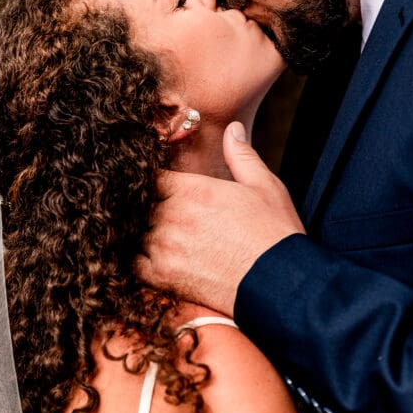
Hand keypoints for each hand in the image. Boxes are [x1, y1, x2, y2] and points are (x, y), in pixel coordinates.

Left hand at [137, 122, 305, 313]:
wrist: (280, 284)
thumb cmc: (275, 234)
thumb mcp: (264, 186)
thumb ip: (241, 155)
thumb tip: (231, 128)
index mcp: (193, 189)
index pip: (151, 176)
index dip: (153, 180)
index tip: (160, 187)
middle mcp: (173, 216)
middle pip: (139, 204)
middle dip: (146, 206)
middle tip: (157, 212)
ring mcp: (164, 247)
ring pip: (132, 232)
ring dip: (140, 232)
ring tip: (156, 236)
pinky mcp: (163, 277)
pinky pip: (133, 263)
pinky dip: (137, 259)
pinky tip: (152, 257)